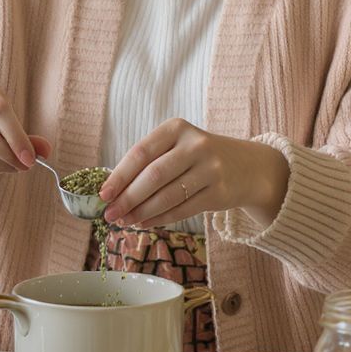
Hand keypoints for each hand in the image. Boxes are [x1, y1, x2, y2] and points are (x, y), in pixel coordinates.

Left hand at [98, 118, 288, 228]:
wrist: (248, 167)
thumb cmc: (198, 157)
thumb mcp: (177, 146)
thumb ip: (148, 163)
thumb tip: (112, 191)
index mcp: (177, 128)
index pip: (141, 152)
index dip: (119, 175)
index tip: (103, 194)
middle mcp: (196, 145)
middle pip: (153, 175)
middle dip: (128, 198)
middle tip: (110, 214)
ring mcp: (210, 169)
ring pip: (168, 195)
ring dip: (142, 212)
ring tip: (125, 222)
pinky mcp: (219, 192)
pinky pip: (183, 209)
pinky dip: (160, 219)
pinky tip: (145, 223)